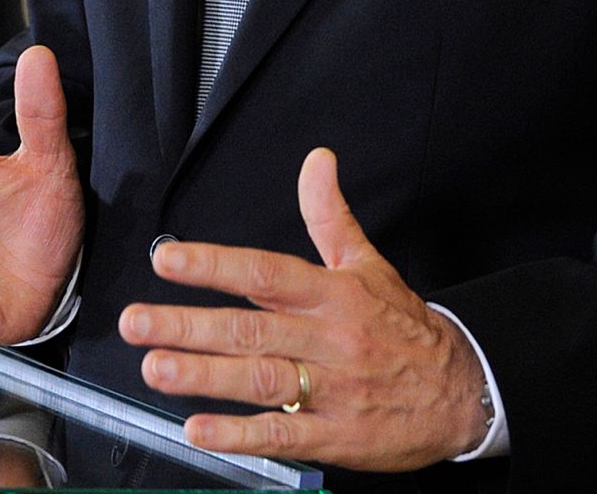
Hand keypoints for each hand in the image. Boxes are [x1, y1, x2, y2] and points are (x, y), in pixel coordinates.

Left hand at [118, 147, 487, 470]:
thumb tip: (316, 160)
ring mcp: (332, 390)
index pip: (264, 272)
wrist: (461, 391)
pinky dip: (239, 434)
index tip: (167, 260)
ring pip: (260, 379)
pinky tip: (199, 429)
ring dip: (203, 375)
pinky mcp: (336, 436)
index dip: (214, 265)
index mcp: (330, 293)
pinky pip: (283, 435)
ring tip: (155, 368)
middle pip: (250, 327)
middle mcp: (327, 339)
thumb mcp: (368, 263)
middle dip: (187, 324)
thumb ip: (330, 213)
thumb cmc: (403, 326)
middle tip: (136, 322)